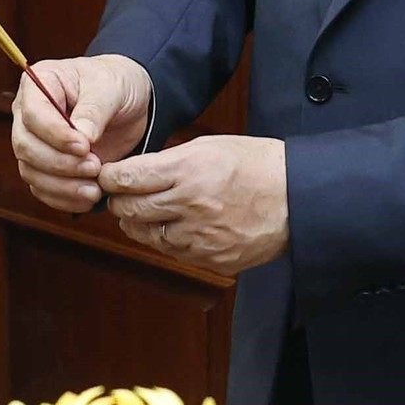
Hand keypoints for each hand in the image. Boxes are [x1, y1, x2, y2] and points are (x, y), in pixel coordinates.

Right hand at [11, 55, 153, 214]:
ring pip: (30, 171)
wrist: (129, 105)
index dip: (55, 134)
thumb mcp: (112, 88)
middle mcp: (28, 113)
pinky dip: (63, 198)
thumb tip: (82, 136)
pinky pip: (41, 188)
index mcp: (40, 83)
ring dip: (61, 186)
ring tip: (95, 188)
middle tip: (94, 166)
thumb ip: (95, 110)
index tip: (85, 146)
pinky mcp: (44, 166)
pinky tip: (87, 198)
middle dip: (59, 163)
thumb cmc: (116, 86)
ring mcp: (34, 141)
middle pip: (25, 145)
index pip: (33, 113)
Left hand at [101, 135, 289, 275]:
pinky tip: (169, 229)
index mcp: (189, 169)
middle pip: (130, 209)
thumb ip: (171, 160)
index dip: (110, 178)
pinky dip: (164, 241)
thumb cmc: (256, 165)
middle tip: (118, 197)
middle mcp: (190, 203)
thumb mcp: (211, 146)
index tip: (107, 177)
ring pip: (147, 235)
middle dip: (118, 202)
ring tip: (140, 215)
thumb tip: (137, 173)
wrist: (297, 197)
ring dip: (138, 225)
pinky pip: (173, 252)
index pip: (129, 177)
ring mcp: (200, 235)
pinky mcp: (211, 258)